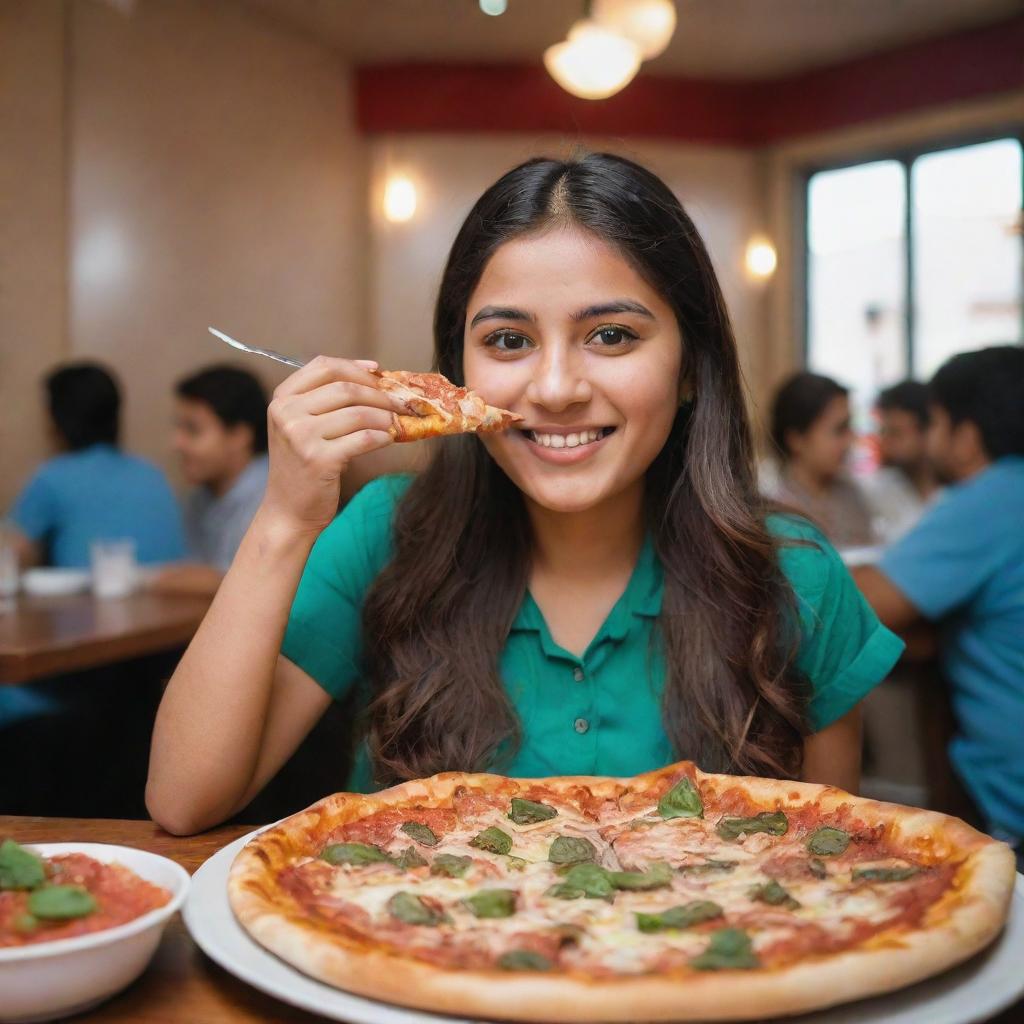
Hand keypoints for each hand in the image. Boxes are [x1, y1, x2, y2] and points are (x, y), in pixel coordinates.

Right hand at [259, 356, 401, 536]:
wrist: (288, 511)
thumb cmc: (302, 467)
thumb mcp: (301, 427)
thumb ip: (325, 402)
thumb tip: (374, 377)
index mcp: (282, 399)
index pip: (324, 367)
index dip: (355, 367)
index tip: (379, 372)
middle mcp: (287, 414)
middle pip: (345, 389)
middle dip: (380, 393)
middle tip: (401, 402)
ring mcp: (301, 437)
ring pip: (358, 413)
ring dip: (386, 417)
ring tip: (398, 423)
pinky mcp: (319, 460)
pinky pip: (363, 438)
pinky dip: (382, 436)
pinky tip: (389, 439)